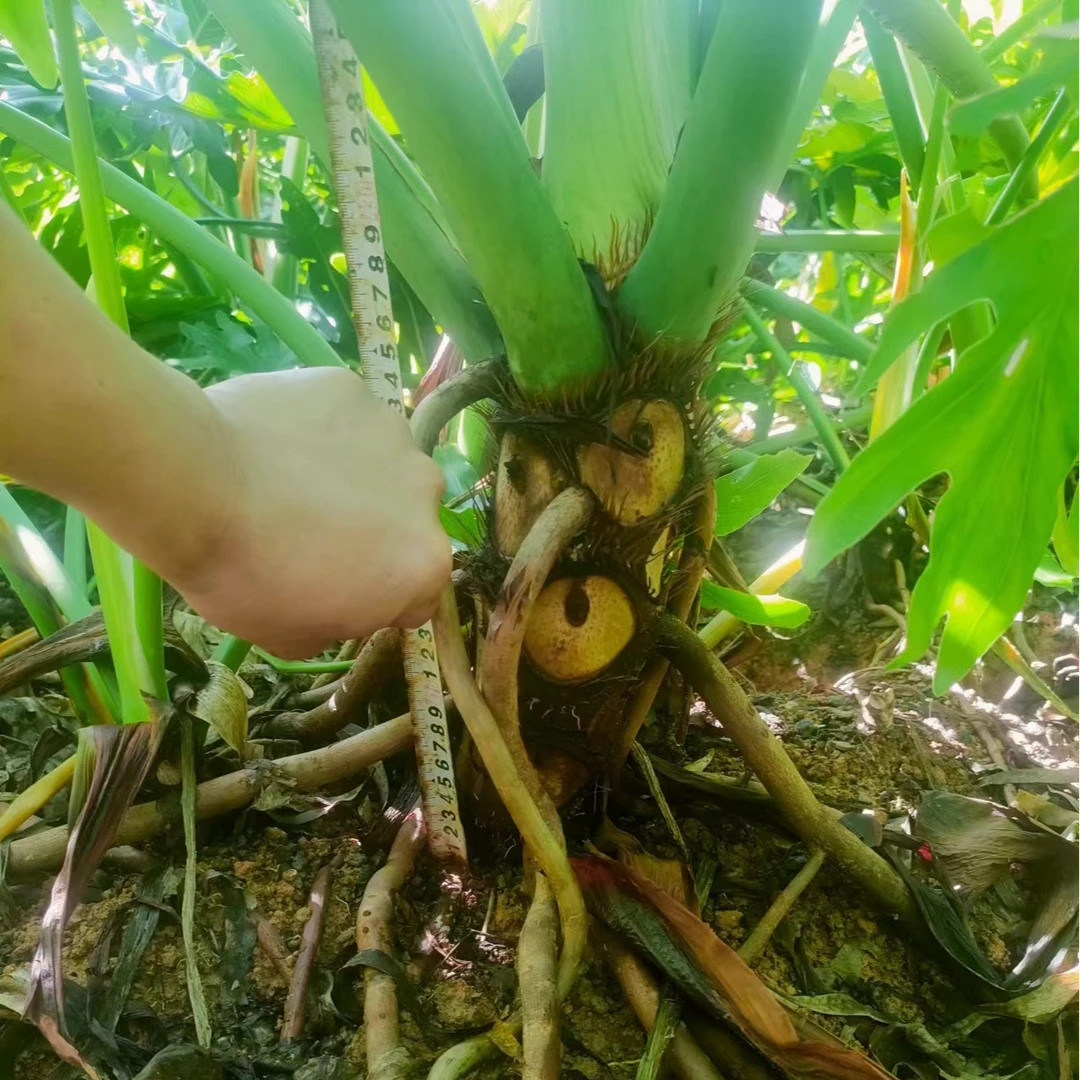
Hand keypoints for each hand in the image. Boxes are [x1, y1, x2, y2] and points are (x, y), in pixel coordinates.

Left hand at [172, 368, 449, 657]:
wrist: (191, 485)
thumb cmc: (243, 575)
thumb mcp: (293, 638)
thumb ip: (343, 620)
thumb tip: (344, 597)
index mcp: (422, 563)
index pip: (418, 593)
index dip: (377, 594)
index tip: (335, 588)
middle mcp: (426, 492)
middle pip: (406, 518)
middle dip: (372, 527)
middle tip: (307, 530)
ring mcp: (390, 430)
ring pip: (379, 461)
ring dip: (350, 473)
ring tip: (286, 479)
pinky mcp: (349, 387)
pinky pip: (340, 414)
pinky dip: (317, 428)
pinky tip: (271, 441)